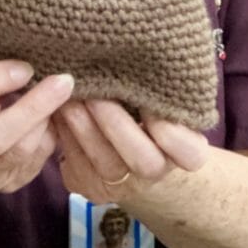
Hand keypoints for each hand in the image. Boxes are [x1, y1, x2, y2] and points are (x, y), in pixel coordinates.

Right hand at [0, 61, 74, 194]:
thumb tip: (24, 66)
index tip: (24, 67)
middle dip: (32, 108)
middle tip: (63, 81)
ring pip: (21, 153)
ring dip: (46, 120)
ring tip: (61, 93)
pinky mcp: (5, 185)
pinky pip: (36, 161)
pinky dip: (50, 134)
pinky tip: (55, 114)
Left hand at [55, 99, 208, 203]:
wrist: (130, 151)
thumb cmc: (149, 110)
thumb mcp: (162, 100)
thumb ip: (159, 90)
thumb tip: (138, 59)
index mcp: (186, 153)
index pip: (190, 154)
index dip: (170, 131)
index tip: (150, 102)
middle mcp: (157, 174)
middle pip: (143, 161)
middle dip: (116, 125)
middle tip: (95, 93)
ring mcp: (124, 187)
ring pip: (104, 164)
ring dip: (83, 129)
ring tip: (68, 98)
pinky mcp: (92, 188)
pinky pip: (76, 166)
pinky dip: (65, 136)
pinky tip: (57, 111)